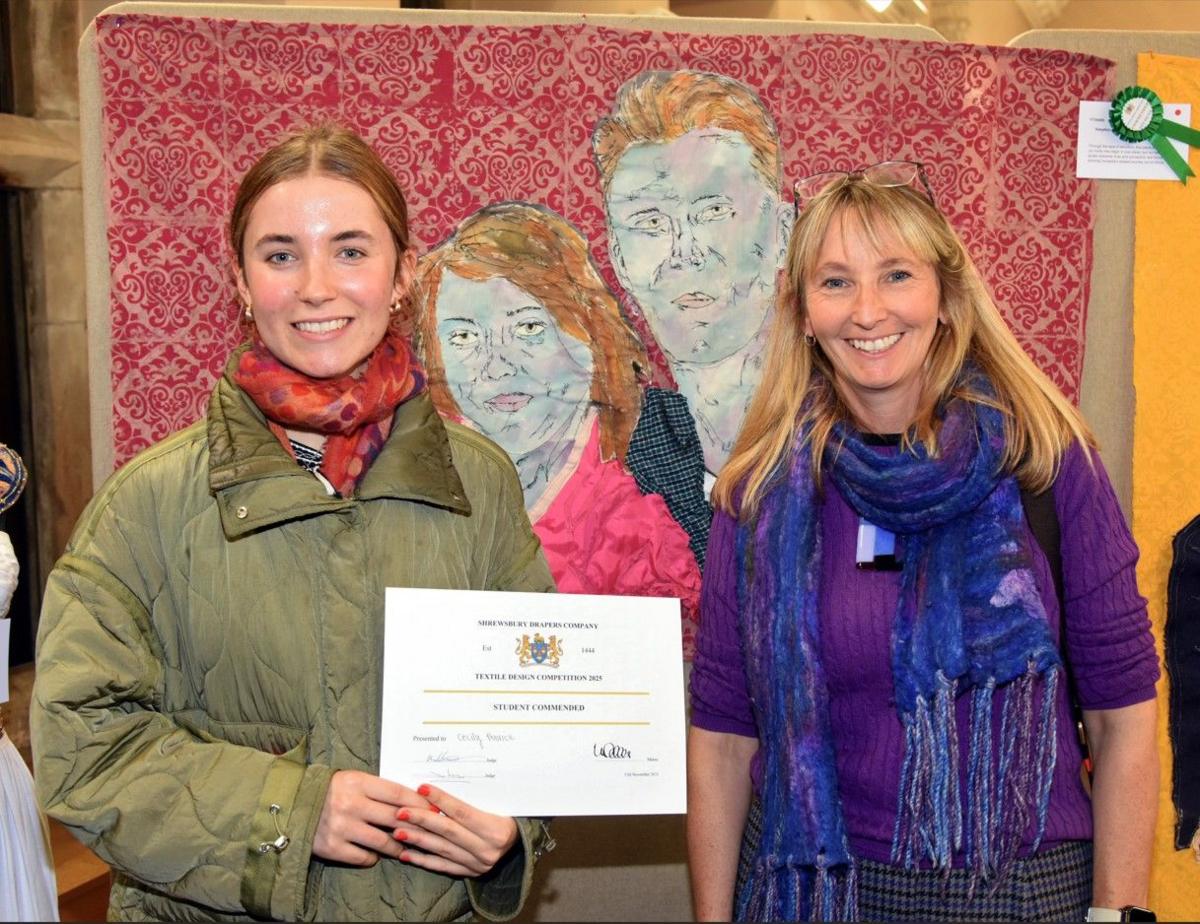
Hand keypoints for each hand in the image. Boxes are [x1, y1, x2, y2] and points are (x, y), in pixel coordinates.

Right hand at [313, 770, 433, 866]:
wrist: (292, 805)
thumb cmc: (331, 791)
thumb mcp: (353, 781)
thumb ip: (378, 790)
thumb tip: (415, 802)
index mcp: (357, 782)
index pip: (397, 793)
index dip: (419, 803)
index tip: (434, 809)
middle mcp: (350, 804)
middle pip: (394, 818)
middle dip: (416, 826)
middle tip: (431, 832)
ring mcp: (341, 827)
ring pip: (383, 841)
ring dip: (399, 846)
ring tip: (406, 847)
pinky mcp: (332, 848)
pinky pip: (364, 857)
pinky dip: (373, 856)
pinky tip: (376, 853)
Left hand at [392, 783, 518, 876]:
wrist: (520, 841)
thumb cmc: (506, 814)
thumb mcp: (496, 803)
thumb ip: (470, 799)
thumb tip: (435, 788)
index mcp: (496, 829)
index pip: (462, 812)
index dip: (441, 800)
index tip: (421, 788)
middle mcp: (487, 849)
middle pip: (448, 831)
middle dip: (422, 820)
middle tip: (400, 811)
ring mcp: (478, 864)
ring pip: (442, 849)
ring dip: (418, 839)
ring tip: (398, 830)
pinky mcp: (470, 874)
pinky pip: (442, 867)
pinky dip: (422, 860)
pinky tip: (405, 853)